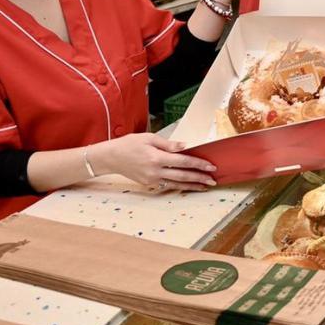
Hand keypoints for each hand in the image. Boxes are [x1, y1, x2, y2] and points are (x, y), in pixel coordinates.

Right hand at [91, 133, 216, 192]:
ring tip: (205, 186)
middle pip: (182, 176)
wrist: (111, 158)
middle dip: (199, 178)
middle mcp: (155, 171)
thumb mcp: (149, 138)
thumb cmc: (129, 144)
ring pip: (176, 184)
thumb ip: (168, 144)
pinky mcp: (148, 184)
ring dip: (192, 186)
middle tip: (213, 180)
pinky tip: (189, 186)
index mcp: (157, 157)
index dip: (198, 164)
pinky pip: (167, 185)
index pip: (183, 161)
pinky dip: (179, 186)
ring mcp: (151, 179)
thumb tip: (185, 147)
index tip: (211, 166)